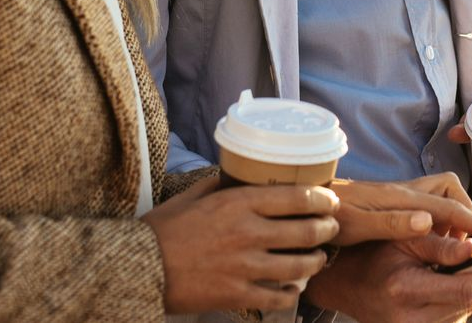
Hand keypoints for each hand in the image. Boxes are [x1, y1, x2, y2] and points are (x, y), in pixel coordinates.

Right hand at [141, 175, 338, 314]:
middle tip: (331, 228)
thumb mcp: (191, 197)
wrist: (140, 267)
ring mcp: (244, 266)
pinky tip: (294, 289)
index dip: (320, 199)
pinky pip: (277, 295)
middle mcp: (247, 233)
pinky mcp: (237, 294)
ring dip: (315, 261)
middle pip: (304, 232)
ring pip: (298, 266)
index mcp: (237, 204)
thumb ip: (218, 185)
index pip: (294, 197)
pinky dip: (291, 292)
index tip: (330, 200)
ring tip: (319, 258)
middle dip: (326, 230)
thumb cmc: (163, 230)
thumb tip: (234, 175)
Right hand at [305, 232, 471, 322]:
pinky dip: (461, 301)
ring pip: (463, 313)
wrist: (346, 284)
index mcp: (405, 289)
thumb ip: (440, 245)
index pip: (464, 289)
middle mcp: (409, 318)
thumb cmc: (372, 255)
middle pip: (468, 303)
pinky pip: (451, 320)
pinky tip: (462, 284)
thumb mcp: (404, 239)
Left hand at [329, 173, 471, 249]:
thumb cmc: (330, 217)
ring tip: (460, 246)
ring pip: (441, 198)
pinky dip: (441, 221)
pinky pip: (429, 207)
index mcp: (403, 198)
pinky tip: (436, 241)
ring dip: (455, 218)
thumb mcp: (360, 226)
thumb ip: (395, 223)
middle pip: (452, 195)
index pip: (451, 209)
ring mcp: (401, 196)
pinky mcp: (395, 203)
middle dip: (470, 216)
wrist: (309, 204)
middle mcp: (406, 192)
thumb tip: (429, 221)